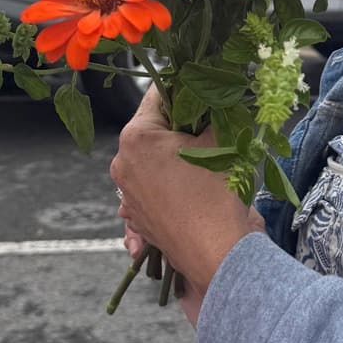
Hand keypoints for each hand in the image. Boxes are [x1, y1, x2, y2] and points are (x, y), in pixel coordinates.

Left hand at [112, 88, 260, 316]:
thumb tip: (213, 95)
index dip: (184, 87)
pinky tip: (191, 188)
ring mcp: (126, 194)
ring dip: (175, 156)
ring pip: (152, 159)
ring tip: (204, 162)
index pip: (158, 94)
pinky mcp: (137, 217)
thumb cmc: (217, 194)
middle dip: (179, 126)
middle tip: (209, 128)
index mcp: (136, 138)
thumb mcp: (220, 141)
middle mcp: (122, 163)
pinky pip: (152, 188)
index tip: (204, 89)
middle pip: (152, 129)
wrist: (218, 254)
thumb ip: (212, 112)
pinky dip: (169, 183)